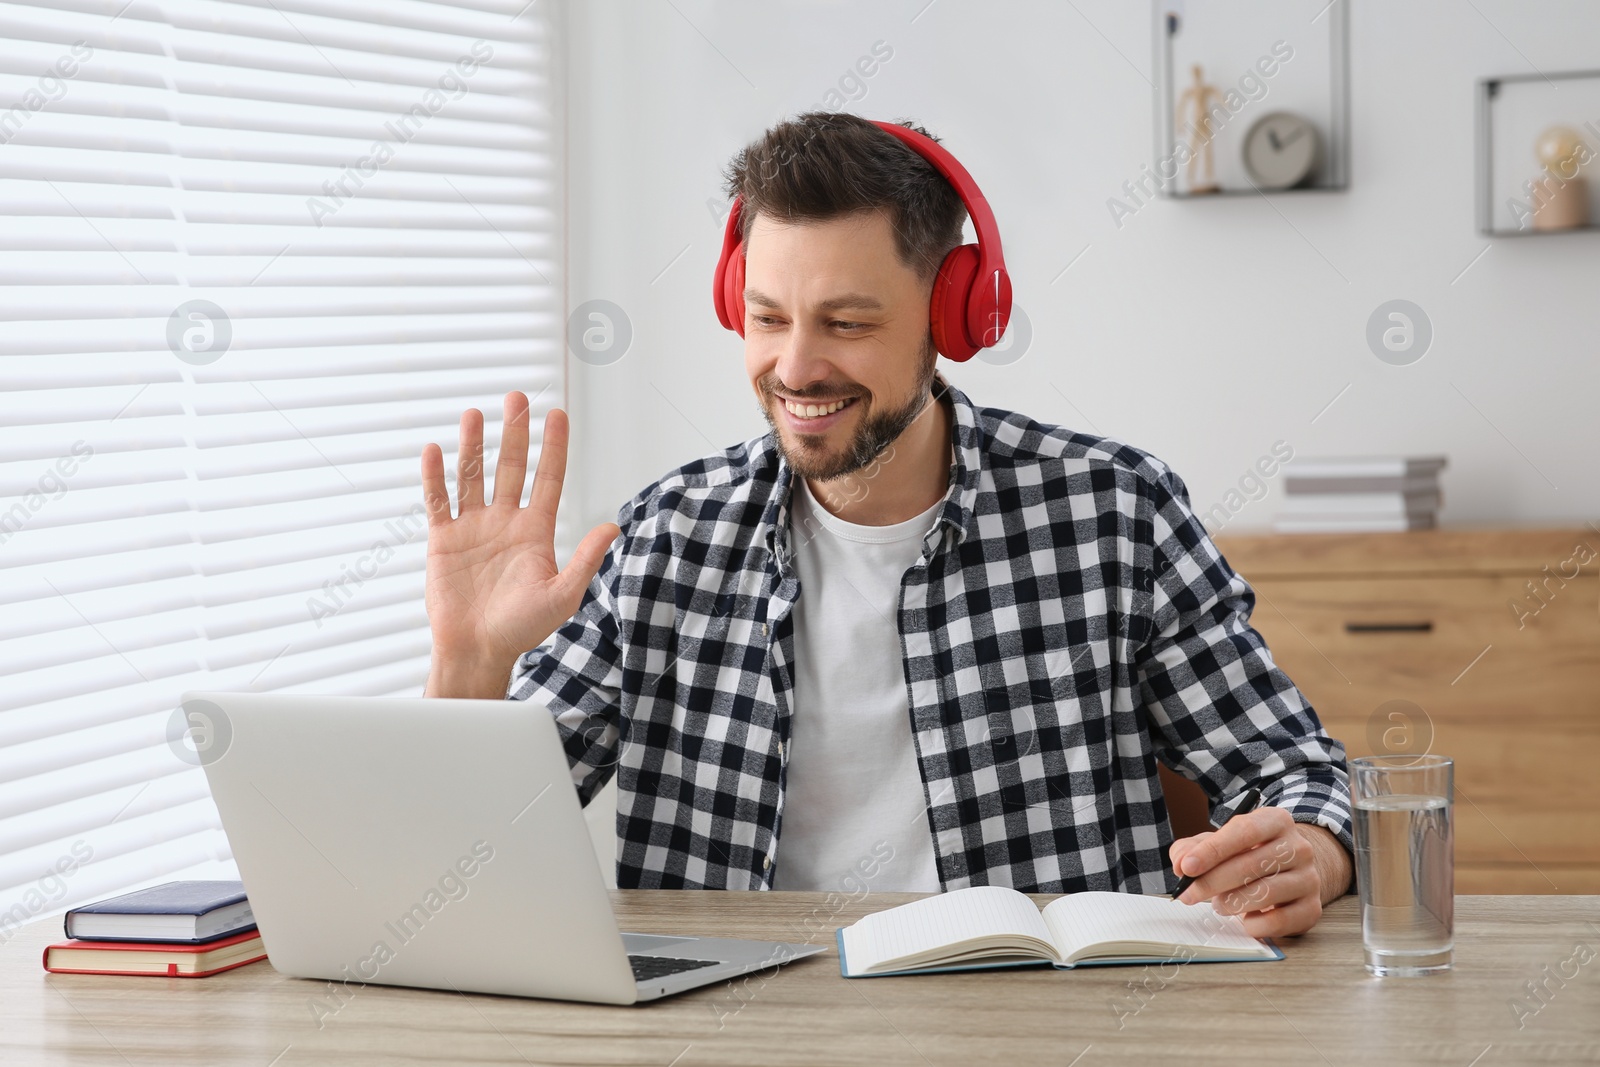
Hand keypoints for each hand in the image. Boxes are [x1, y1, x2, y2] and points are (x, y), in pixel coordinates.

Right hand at [421, 393, 619, 696]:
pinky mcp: (444, 540)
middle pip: (511, 467)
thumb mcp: (562, 595)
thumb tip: (614, 526)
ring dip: (474, 445)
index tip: (557, 414)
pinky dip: (435, 477)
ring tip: (474, 414)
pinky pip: (438, 501)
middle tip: (517, 398)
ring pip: (473, 476)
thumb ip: (584, 559)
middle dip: (515, 433)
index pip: (548, 478)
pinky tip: (435, 450)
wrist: (478, 651)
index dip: (553, 447)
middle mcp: (505, 522)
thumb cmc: (522, 629)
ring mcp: (473, 528)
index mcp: (536, 531)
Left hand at [1168, 807, 1347, 937]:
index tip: (1186, 867)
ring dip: (1232, 903)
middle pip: (1251, 865)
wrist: (1293, 870)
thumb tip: (1180, 864)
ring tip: (1219, 904)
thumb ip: (1193, 848)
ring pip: (1265, 894)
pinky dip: (1253, 924)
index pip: (1244, 832)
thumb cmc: (1250, 854)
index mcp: (1276, 821)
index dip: (1213, 850)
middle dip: (1212, 882)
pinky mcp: (1312, 908)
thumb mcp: (1221, 842)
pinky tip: (1245, 918)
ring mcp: (1309, 878)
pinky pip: (1279, 921)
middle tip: (1189, 894)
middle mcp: (1298, 847)